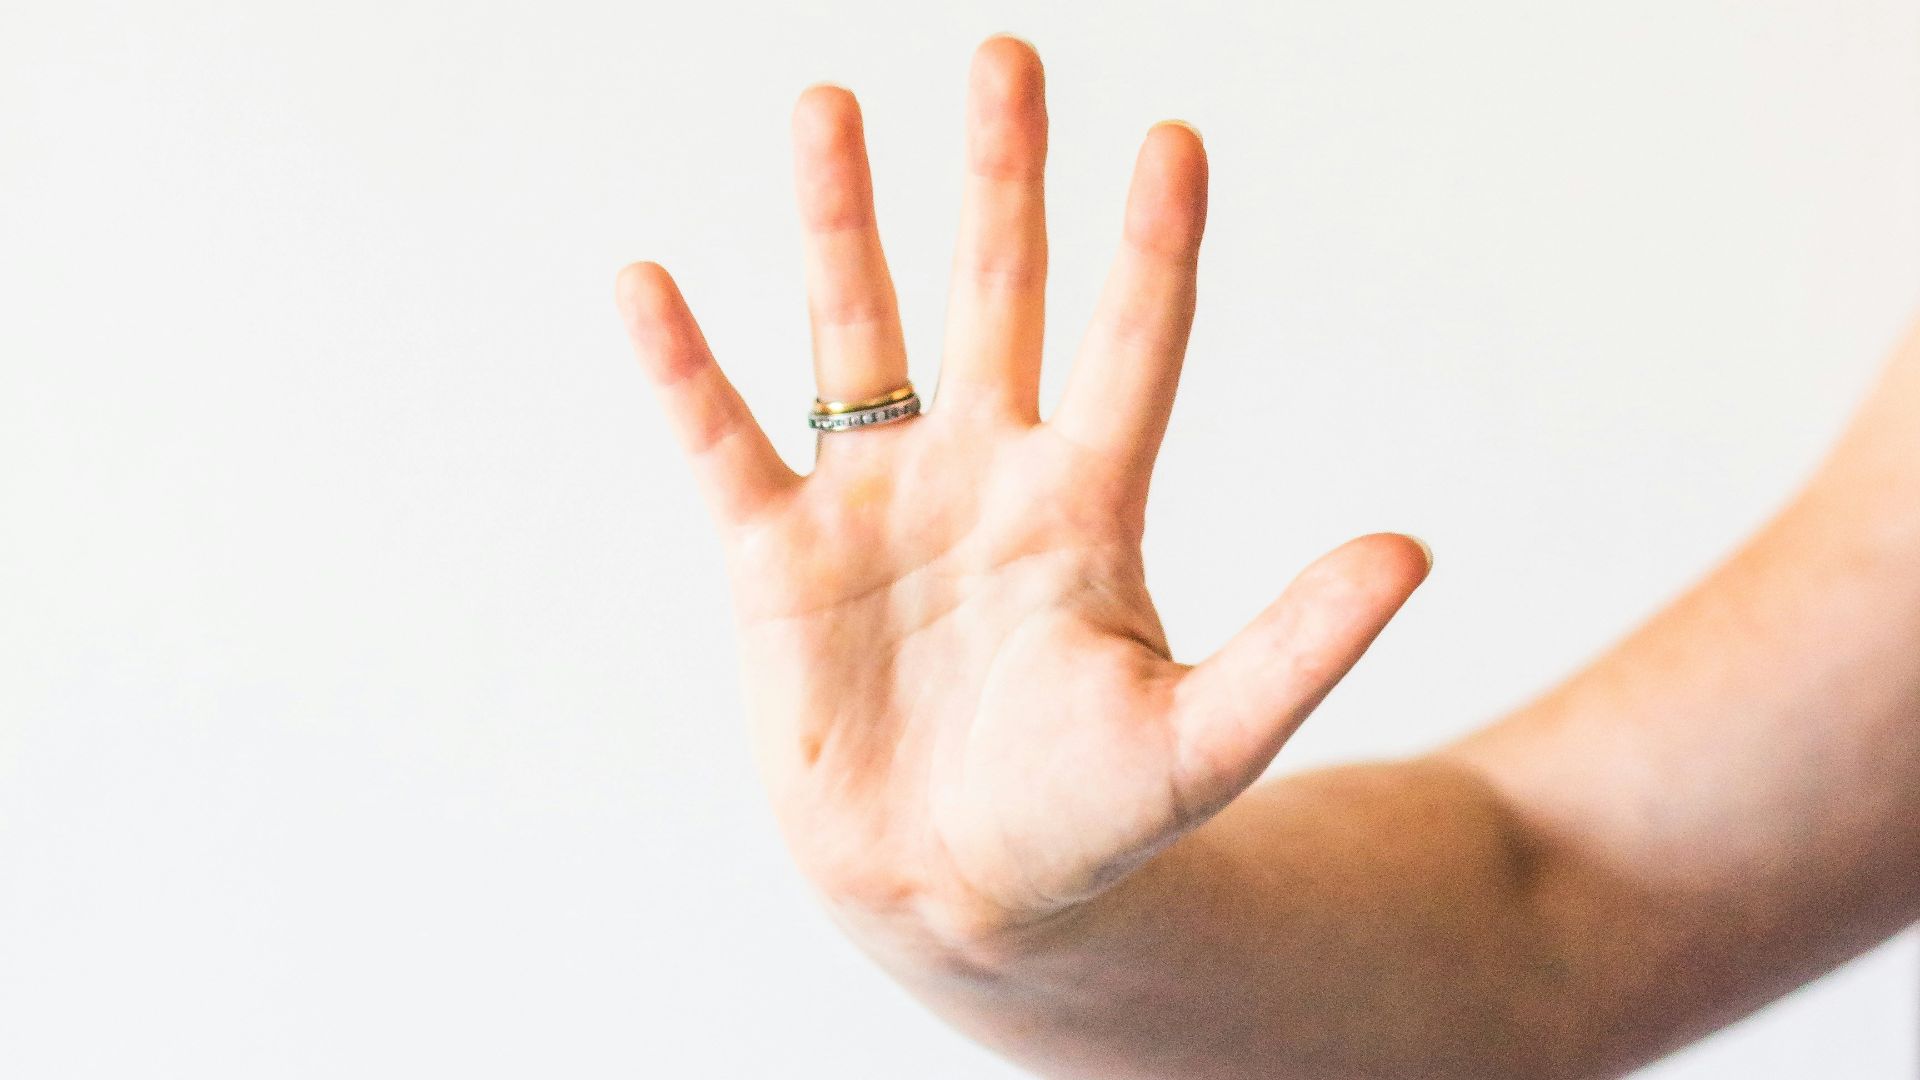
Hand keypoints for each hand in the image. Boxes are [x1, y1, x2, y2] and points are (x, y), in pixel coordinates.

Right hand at [615, 35, 1430, 956]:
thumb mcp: (1200, 740)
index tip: (1174, 139)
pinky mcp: (778, 559)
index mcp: (1085, 503)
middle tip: (1008, 57)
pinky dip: (684, 369)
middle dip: (1002, 179)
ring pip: (856, 334)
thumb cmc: (1084, 824)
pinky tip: (647, 286)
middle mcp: (982, 475)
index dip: (1152, 245)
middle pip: (995, 295)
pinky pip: (721, 440)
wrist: (956, 898)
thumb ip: (1297, 645)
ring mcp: (876, 507)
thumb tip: (1413, 553)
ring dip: (843, 223)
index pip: (1132, 343)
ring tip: (829, 104)